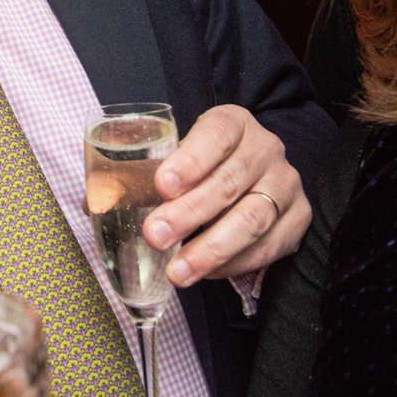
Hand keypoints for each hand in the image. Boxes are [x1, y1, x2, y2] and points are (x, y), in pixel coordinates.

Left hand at [142, 104, 307, 283]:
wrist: (254, 176)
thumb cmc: (203, 166)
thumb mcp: (176, 156)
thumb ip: (140, 175)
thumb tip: (98, 202)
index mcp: (233, 123)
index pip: (216, 135)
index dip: (190, 160)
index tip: (162, 184)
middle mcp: (265, 149)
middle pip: (229, 182)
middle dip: (189, 213)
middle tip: (155, 235)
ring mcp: (286, 184)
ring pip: (251, 218)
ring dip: (211, 248)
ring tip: (178, 270)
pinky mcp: (298, 218)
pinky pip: (268, 246)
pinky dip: (234, 264)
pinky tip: (205, 273)